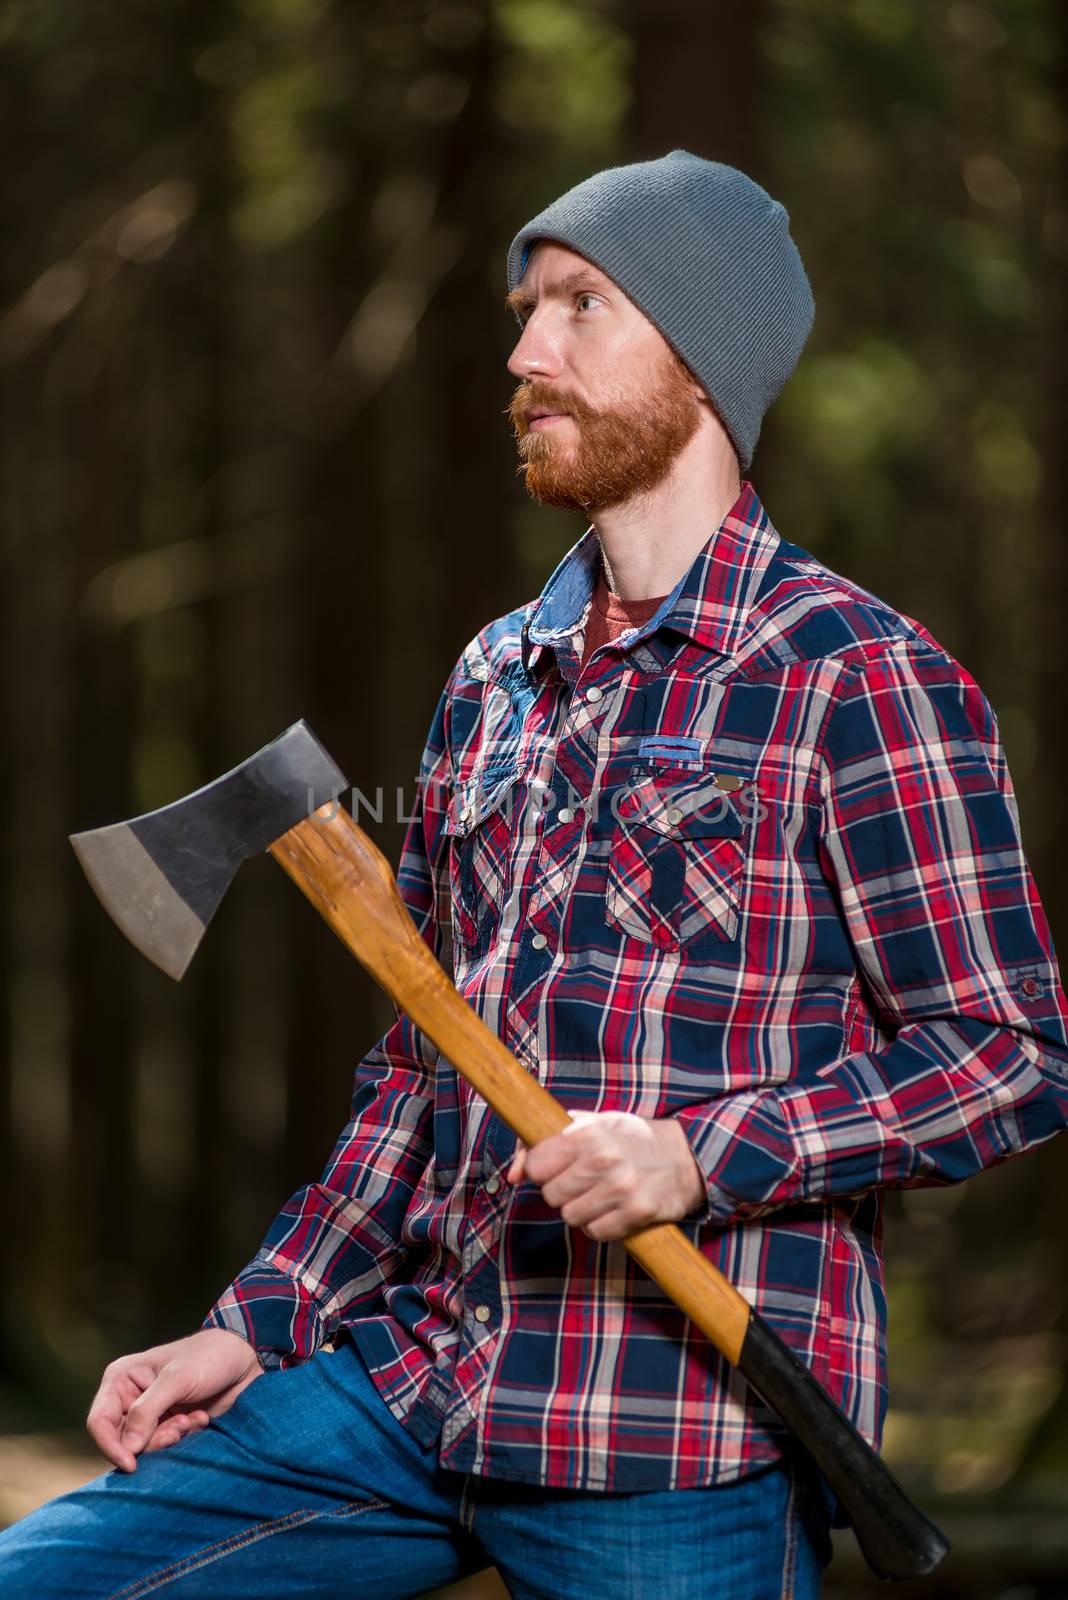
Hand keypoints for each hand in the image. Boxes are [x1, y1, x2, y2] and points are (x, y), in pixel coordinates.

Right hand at [86, 1328, 263, 1471]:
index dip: (111, 1446)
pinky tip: (200, 1420)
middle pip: (123, 1440)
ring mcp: (151, 1414)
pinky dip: (183, 1438)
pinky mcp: (170, 1425)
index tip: (132, 1464)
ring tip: (192, 1420)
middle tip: (180, 1428)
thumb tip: (128, 1449)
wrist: (244, 1359)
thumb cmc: (208, 1357)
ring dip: (170, 1438)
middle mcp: (130, 1398)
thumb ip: (148, 1411)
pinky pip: (165, 1446)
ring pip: (145, 1447)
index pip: (100, 1422)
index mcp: (121, 1379)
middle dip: (152, 1440)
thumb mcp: (177, 1379)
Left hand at [506, 1111, 705, 1240]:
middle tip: (582, 1182)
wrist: (686, 1156)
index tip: (557, 1167)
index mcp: (587, 1133)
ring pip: (571, 1217)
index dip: (543, 1170)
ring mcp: (621, 1188)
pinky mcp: (637, 1212)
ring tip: (600, 1195)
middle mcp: (603, 1160)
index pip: (537, 1166)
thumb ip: (544, 1141)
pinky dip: (601, 1225)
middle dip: (562, 1192)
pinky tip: (614, 1209)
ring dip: (582, 1210)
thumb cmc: (631, 1139)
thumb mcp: (591, 1125)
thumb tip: (511, 1175)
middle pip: (552, 1196)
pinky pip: (597, 1232)